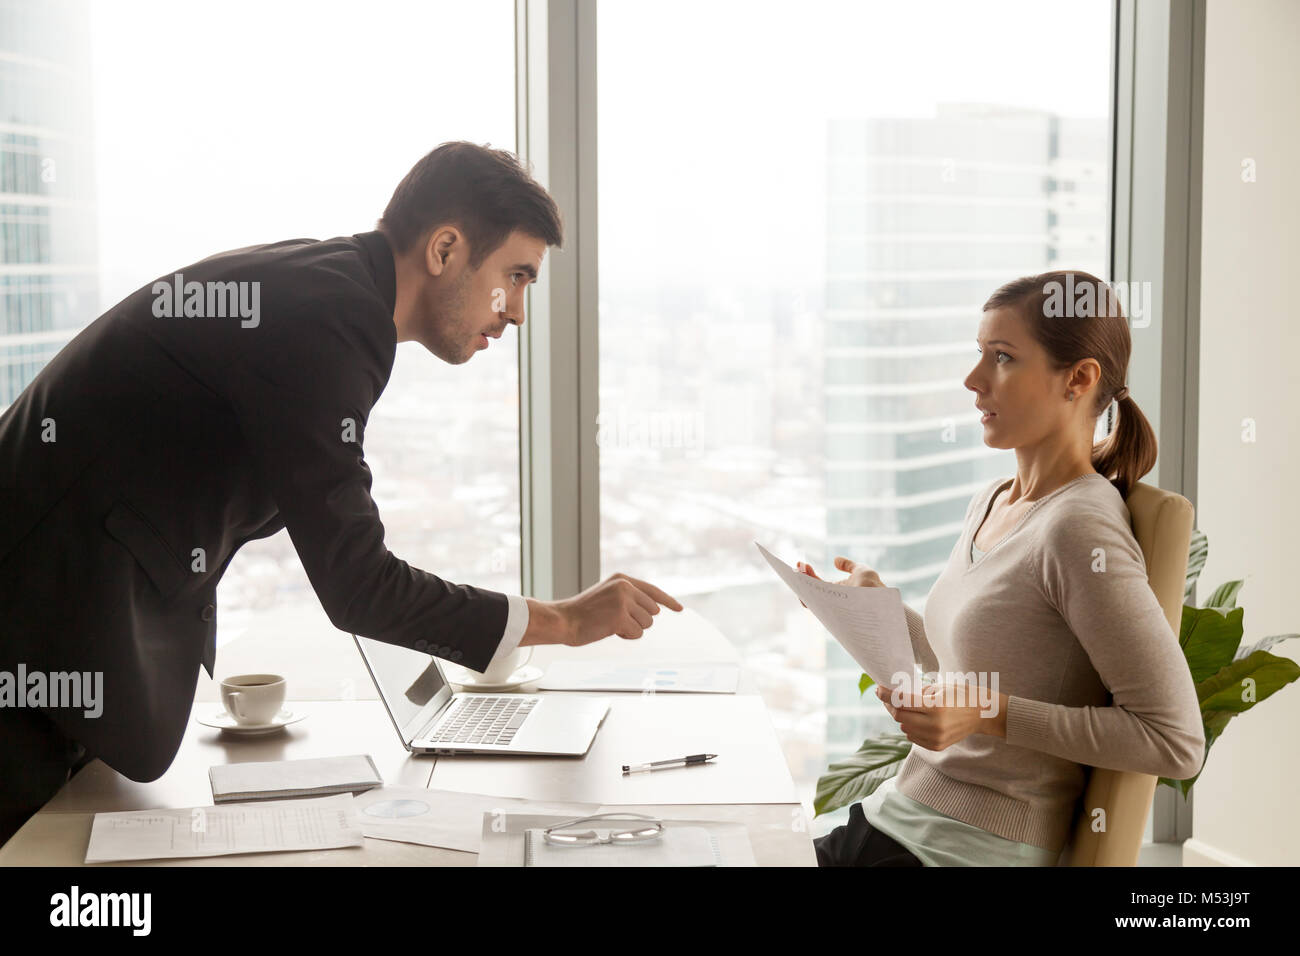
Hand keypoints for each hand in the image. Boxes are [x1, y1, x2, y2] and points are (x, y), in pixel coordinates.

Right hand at [524, 573, 682, 647]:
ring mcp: (624, 601)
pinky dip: (626, 636)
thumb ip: (629, 597)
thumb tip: (655, 609)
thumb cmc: (583, 612)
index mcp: (622, 579)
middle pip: (652, 611)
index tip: (679, 608)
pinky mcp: (621, 617)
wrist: (563, 619)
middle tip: (617, 620)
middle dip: (639, 620)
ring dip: (632, 629)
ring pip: (647, 623)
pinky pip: (637, 634)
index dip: (668, 601)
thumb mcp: (607, 594)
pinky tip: (609, 631)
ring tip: (611, 624)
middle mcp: (625, 586)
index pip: (652, 590)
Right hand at [794, 556, 884, 606]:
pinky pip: (813, 605)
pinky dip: (805, 595)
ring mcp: (829, 606)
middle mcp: (830, 600)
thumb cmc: (874, 588)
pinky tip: (803, 581)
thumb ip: (847, 565)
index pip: (816, 583)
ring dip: (801, 585)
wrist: (881, 600)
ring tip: (798, 571)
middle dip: (800, 578)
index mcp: (835, 591)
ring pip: (808, 599)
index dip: (807, 573)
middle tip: (796, 566)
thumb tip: (835, 560)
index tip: (800, 563)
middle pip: (809, 591)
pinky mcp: (829, 610)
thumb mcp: (860, 571)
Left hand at [875, 683, 1008, 748]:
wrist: (982, 714)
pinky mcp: (937, 746)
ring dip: (902, 717)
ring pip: (904, 728)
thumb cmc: (960, 695)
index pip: (902, 701)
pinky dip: (910, 728)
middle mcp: (935, 725)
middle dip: (892, 705)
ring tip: (907, 707)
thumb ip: (916, 693)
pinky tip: (917, 719)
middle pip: (899, 716)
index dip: (886, 694)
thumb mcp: (939, 688)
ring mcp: (936, 738)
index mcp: (936, 707)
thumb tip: (894, 695)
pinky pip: (912, 737)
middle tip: (890, 697)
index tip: (878, 689)